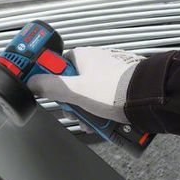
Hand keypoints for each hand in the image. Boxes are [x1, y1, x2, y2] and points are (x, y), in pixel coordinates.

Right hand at [27, 47, 144, 124]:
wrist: (148, 97)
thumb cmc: (114, 90)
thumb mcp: (76, 90)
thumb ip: (51, 86)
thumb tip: (31, 82)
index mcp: (83, 56)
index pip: (58, 67)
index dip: (52, 84)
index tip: (52, 96)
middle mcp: (96, 61)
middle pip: (74, 85)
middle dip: (73, 104)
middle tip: (75, 115)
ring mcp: (110, 73)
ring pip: (89, 94)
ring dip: (87, 111)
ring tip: (93, 123)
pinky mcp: (122, 85)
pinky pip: (105, 99)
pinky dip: (102, 111)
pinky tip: (105, 122)